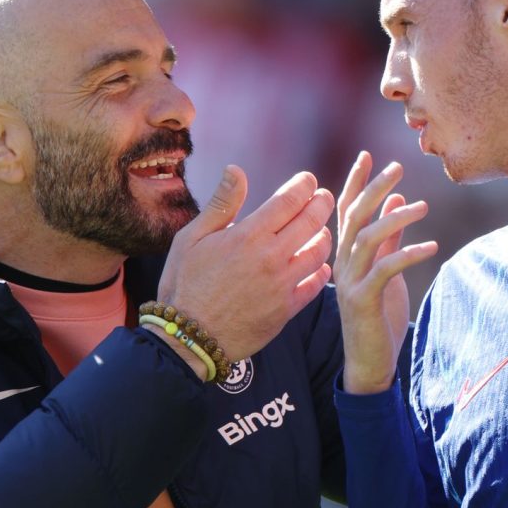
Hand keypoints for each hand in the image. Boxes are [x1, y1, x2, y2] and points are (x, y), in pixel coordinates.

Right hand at [156, 165, 334, 361]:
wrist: (187, 338)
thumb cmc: (184, 284)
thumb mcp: (192, 238)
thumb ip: (220, 204)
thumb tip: (236, 169)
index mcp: (248, 236)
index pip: (289, 200)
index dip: (304, 186)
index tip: (309, 181)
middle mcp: (271, 257)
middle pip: (311, 221)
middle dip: (321, 204)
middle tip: (324, 197)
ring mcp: (282, 285)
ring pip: (319, 253)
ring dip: (324, 236)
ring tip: (321, 230)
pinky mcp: (286, 310)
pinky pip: (315, 286)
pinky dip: (321, 272)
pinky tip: (320, 267)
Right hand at [335, 152, 436, 393]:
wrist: (369, 364)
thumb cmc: (379, 317)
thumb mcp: (386, 270)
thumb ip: (390, 238)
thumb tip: (399, 200)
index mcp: (345, 254)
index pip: (346, 210)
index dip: (357, 182)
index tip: (368, 155)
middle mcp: (341, 264)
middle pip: (354, 217)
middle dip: (374, 188)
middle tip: (398, 167)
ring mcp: (349, 282)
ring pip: (367, 238)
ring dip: (396, 219)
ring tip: (424, 206)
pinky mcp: (363, 300)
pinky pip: (385, 269)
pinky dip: (408, 254)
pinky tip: (432, 246)